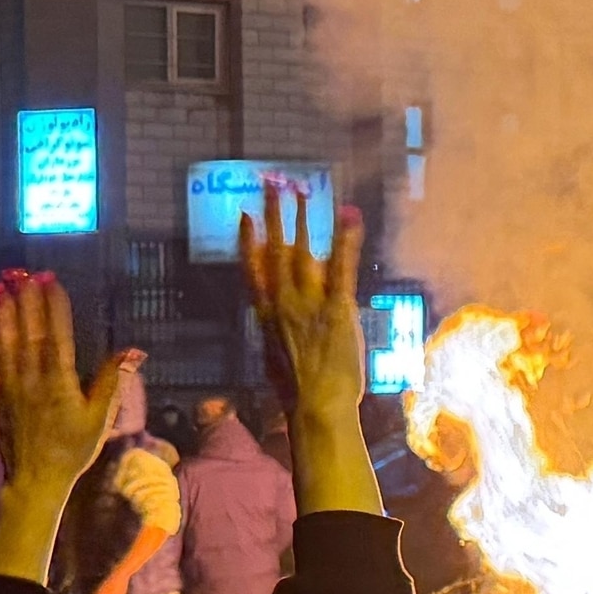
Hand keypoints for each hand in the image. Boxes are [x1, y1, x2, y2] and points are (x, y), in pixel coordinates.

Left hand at [0, 271, 139, 584]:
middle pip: (27, 334)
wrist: (37, 480)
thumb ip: (112, 380)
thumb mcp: (101, 417)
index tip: (50, 280)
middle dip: (25, 302)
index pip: (56, 336)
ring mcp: (8, 390)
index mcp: (60, 382)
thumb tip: (132, 350)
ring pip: (3, 346)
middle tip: (20, 273)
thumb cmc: (74, 449)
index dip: (53, 306)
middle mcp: (31, 381)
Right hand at [240, 187, 380, 516]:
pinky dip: (345, 240)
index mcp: (266, 317)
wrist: (315, 408)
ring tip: (302, 191)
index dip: (248, 241)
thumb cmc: (299, 394)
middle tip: (271, 185)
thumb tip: (275, 324)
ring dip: (302, 219)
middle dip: (273, 215)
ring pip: (302, 252)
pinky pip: (340, 268)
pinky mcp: (335, 309)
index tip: (244, 216)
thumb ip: (276, 334)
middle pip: (275, 251)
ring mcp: (307, 304)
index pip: (252, 270)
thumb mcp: (276, 360)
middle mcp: (282, 304)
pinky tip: (348, 217)